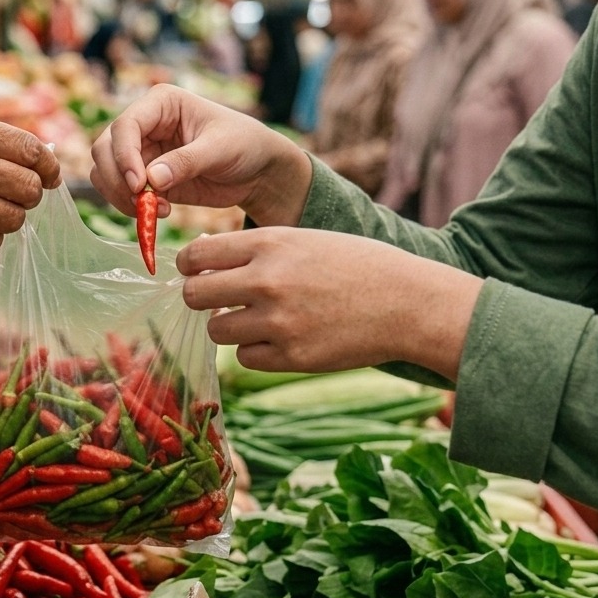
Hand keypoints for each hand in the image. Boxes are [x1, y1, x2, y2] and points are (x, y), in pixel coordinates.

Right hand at [90, 84, 311, 226]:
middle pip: (104, 149)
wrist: (257, 171)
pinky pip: (120, 192)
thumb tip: (150, 179)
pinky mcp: (144, 178)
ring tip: (155, 209)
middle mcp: (144, 125)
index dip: (124, 156)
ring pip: (105, 173)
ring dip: (120, 196)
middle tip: (141, 202)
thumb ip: (186, 162)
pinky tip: (161, 211)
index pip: (125, 126)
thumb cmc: (244, 145)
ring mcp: (141, 152)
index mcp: (161, 104)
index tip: (139, 184)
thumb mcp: (220, 149)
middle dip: (117, 179)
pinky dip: (131, 206)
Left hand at [179, 227, 482, 378]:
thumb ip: (255, 249)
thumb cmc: (356, 266)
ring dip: (228, 327)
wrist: (408, 303)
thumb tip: (201, 260)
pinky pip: (245, 358)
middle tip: (216, 301)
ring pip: (217, 331)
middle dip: (199, 298)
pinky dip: (255, 351)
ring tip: (254, 320)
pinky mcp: (292, 357)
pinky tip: (280, 339)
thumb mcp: (305, 239)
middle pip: (194, 295)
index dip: (189, 265)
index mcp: (270, 243)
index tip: (195, 272)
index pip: (197, 254)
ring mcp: (279, 322)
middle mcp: (268, 281)